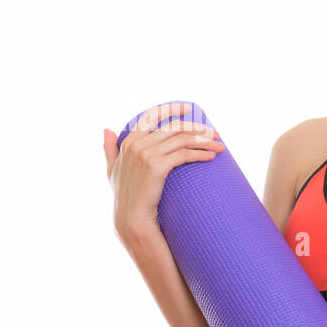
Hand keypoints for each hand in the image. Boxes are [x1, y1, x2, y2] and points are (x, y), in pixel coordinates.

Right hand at [104, 102, 224, 243]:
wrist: (131, 217)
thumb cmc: (125, 195)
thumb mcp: (112, 169)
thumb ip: (109, 149)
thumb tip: (105, 129)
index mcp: (128, 141)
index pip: (152, 116)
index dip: (171, 109)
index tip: (189, 108)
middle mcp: (137, 144)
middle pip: (173, 128)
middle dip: (197, 128)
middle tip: (215, 133)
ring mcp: (146, 154)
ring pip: (182, 140)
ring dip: (205, 141)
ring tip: (220, 146)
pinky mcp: (157, 166)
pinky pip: (184, 154)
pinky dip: (200, 154)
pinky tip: (211, 157)